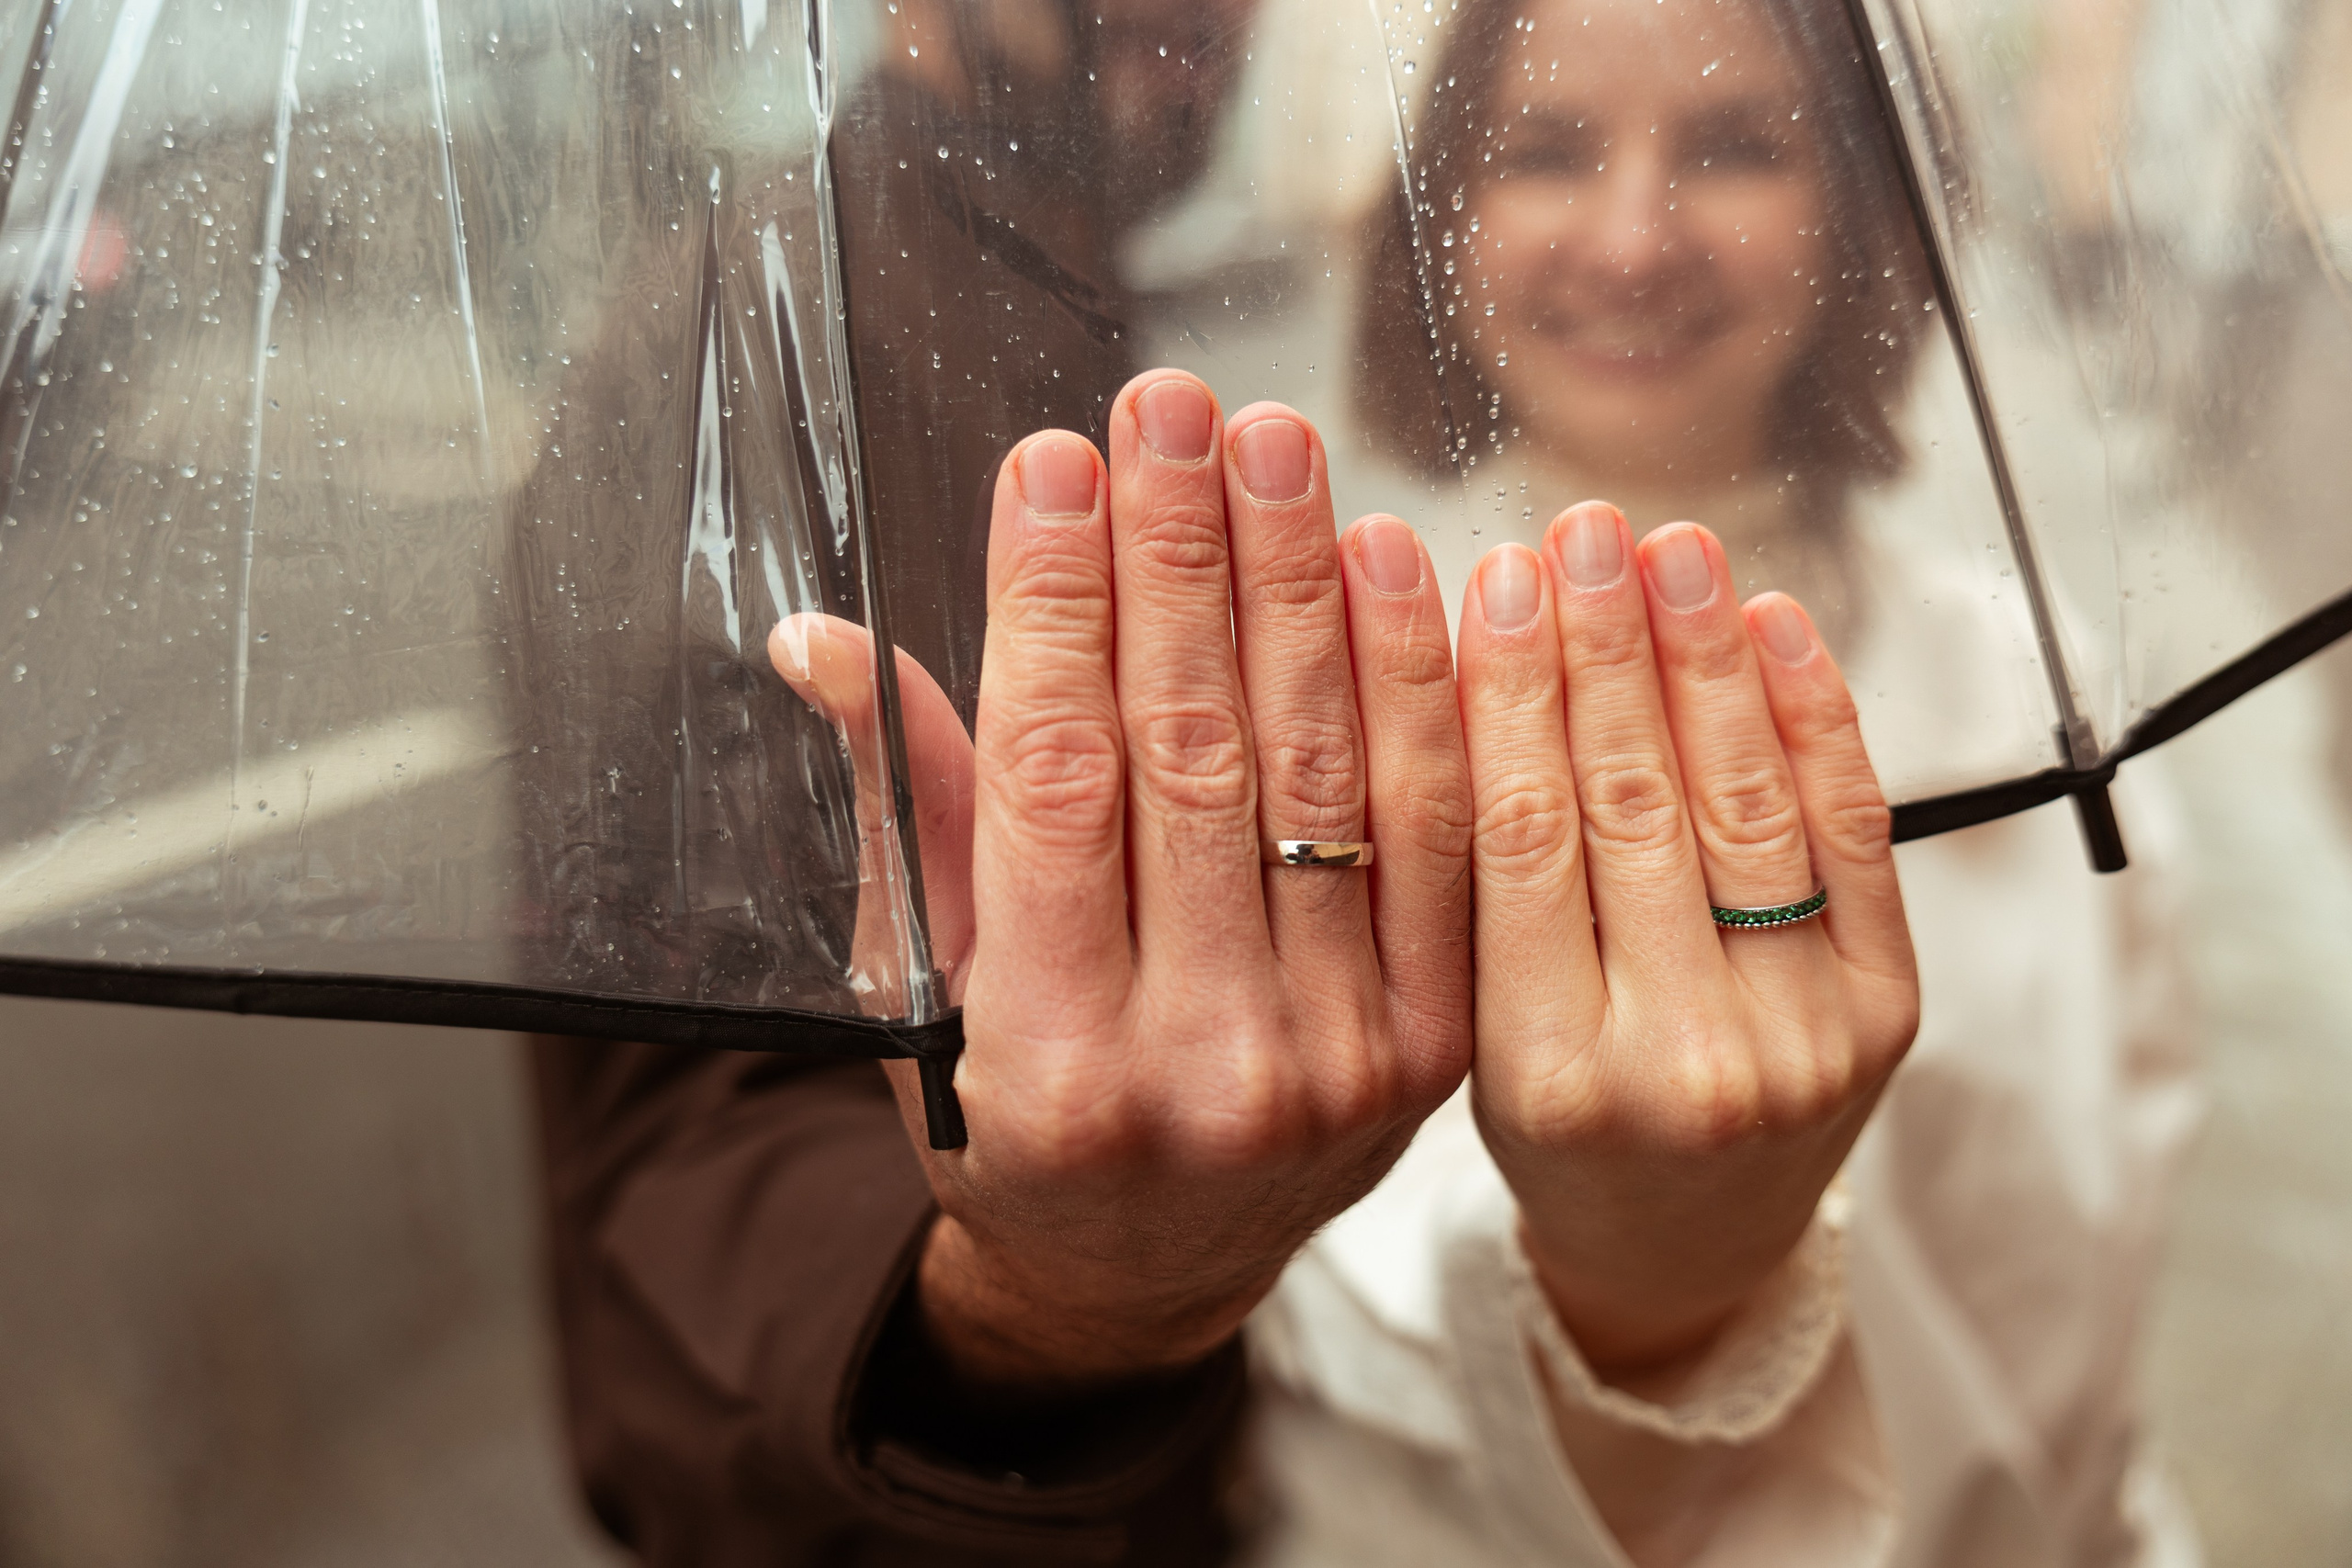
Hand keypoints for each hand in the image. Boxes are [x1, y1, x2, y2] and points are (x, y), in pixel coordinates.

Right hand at [774, 371, 1473, 1392]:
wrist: (1145, 1276)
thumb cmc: (1006, 1114)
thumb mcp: (916, 992)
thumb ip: (897, 812)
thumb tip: (823, 638)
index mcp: (1043, 1056)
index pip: (1054, 778)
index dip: (1054, 606)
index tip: (1052, 463)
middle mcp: (1197, 1065)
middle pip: (1192, 754)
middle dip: (1179, 557)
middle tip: (1174, 407)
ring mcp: (1332, 1059)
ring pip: (1322, 775)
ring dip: (1298, 587)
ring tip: (1276, 442)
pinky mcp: (1430, 1042)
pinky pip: (1435, 831)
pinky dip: (1415, 687)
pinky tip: (1388, 558)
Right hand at [1455, 503, 1919, 1376]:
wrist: (1685, 1246)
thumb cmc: (1560, 1126)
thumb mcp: (1477, 1031)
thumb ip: (1477, 882)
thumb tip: (1472, 666)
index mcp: (1543, 1071)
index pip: (1520, 837)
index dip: (1507, 694)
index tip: (1491, 581)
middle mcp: (1678, 1061)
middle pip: (1631, 805)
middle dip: (1605, 648)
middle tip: (1581, 532)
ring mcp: (1796, 1039)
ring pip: (1743, 806)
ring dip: (1707, 659)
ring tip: (1672, 550)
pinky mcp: (1883, 1013)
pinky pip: (1851, 838)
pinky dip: (1816, 720)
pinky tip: (1776, 628)